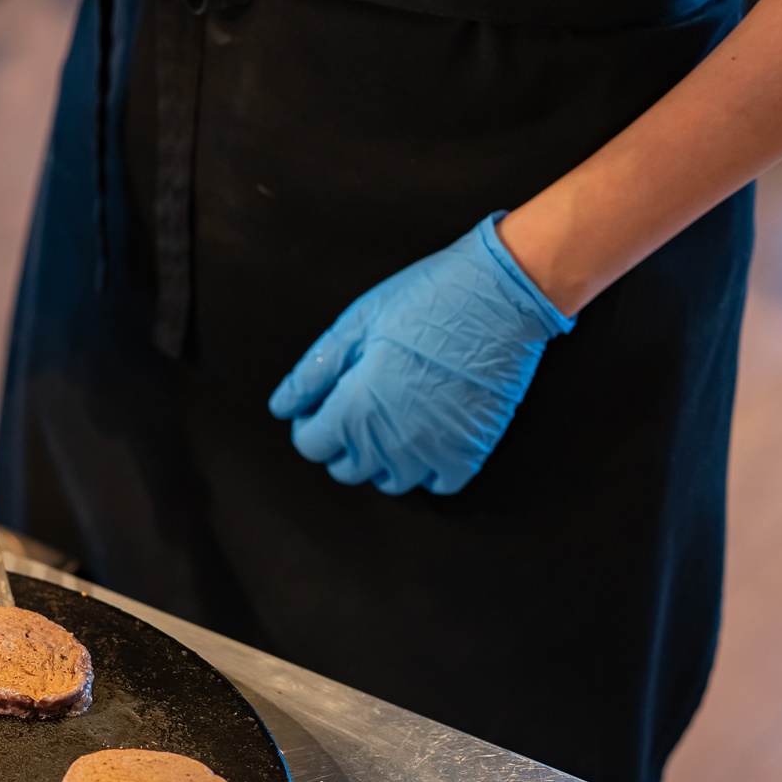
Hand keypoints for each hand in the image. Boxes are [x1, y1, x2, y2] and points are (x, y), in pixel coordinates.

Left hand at [268, 215, 574, 495]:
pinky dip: (427, 468)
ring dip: (381, 458)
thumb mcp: (355, 326)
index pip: (310, 445)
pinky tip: (426, 435)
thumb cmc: (423, 301)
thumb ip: (312, 373)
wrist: (500, 297)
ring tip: (391, 418)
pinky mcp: (468, 454)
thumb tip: (280, 407)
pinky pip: (436, 484)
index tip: (323, 401)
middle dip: (341, 441)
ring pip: (388, 481)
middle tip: (358, 404)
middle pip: (345, 469)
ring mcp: (430, 454)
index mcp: (353, 411)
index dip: (310, 422)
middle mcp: (387, 444)